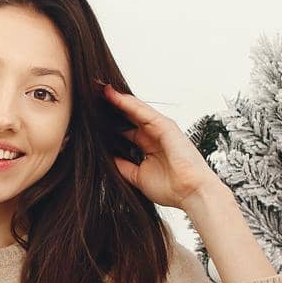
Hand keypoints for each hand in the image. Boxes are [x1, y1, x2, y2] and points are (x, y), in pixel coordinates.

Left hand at [99, 81, 224, 209]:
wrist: (190, 193)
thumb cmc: (171, 188)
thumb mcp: (137, 176)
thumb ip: (123, 166)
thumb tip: (107, 158)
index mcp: (148, 145)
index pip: (125, 128)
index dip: (109, 121)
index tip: (90, 115)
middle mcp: (154, 134)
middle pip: (128, 115)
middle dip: (111, 105)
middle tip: (91, 95)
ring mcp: (161, 129)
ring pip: (134, 109)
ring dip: (117, 98)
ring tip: (98, 89)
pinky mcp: (166, 126)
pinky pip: (143, 112)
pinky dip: (128, 103)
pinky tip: (114, 95)